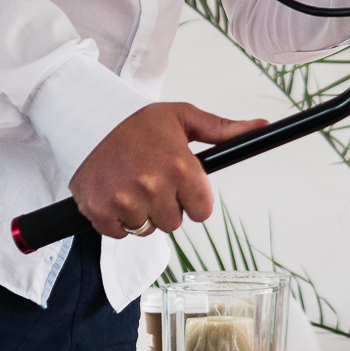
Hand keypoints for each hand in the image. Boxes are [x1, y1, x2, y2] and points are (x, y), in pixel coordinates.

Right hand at [68, 102, 266, 238]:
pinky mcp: (98, 211)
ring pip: (146, 229)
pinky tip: (114, 193)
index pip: (203, 211)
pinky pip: (118, 233)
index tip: (182, 185)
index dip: (194, 199)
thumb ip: (224, 129)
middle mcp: (154, 188)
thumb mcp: (185, 118)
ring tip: (131, 184)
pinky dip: (116, 219)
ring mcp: (124, 201)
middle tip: (152, 180)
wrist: (87, 117)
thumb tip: (262, 126)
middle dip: (167, 205)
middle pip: (174, 223)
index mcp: (180, 167)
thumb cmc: (138, 119)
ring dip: (141, 213)